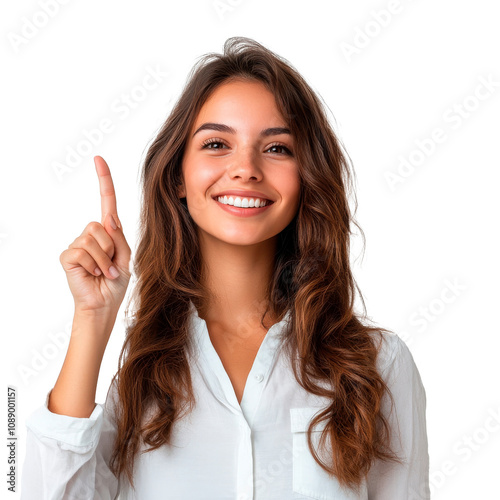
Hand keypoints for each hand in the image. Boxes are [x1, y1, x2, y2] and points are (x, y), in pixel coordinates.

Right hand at [59, 156, 131, 315]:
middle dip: (111, 247)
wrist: (104, 303)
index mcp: (108, 232)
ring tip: (104, 271)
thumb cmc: (115, 281)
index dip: (104, 181)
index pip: (106, 201)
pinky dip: (94, 265)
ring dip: (104, 258)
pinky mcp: (68, 255)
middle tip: (112, 265)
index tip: (99, 159)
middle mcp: (91, 234)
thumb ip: (118, 237)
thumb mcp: (125, 256)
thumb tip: (108, 219)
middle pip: (101, 224)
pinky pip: (83, 251)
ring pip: (93, 239)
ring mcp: (78, 244)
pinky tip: (94, 274)